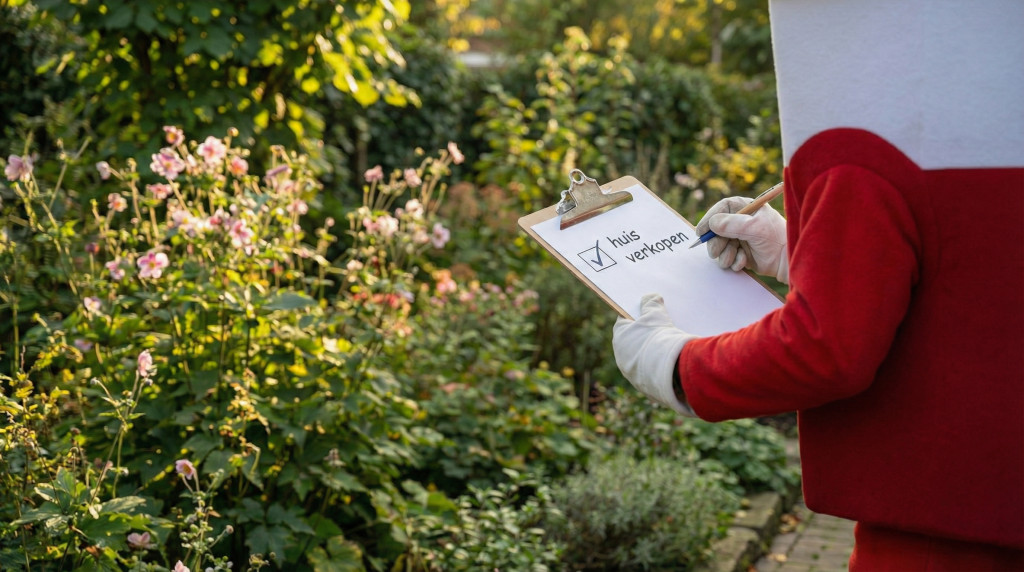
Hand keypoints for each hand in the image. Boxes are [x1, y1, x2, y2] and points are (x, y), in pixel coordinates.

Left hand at [612, 294, 695, 414]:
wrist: (671, 371)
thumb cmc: (660, 338)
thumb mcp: (656, 315)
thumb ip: (651, 303)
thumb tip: (649, 297)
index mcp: (620, 337)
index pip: (625, 321)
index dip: (637, 315)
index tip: (647, 311)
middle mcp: (621, 356)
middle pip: (633, 340)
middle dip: (645, 334)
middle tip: (660, 328)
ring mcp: (632, 373)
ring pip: (642, 358)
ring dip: (652, 352)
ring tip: (668, 346)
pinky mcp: (645, 386)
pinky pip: (651, 372)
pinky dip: (658, 366)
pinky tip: (671, 362)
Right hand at [695, 196, 788, 283]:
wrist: (787, 260)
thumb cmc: (775, 238)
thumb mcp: (754, 228)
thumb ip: (732, 224)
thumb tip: (712, 223)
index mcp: (746, 208)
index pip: (721, 209)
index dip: (709, 218)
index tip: (701, 231)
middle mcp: (741, 222)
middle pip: (716, 230)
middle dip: (715, 243)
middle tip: (715, 252)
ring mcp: (740, 238)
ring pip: (720, 246)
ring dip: (725, 254)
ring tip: (736, 257)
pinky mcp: (741, 253)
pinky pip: (728, 258)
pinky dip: (733, 261)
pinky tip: (744, 262)